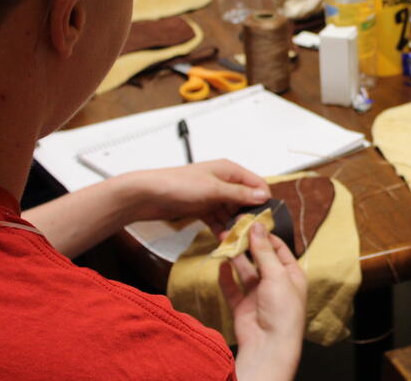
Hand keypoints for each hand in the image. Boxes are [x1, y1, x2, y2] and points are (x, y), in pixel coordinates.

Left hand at [118, 159, 270, 233]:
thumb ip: (239, 194)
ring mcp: (212, 195)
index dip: (263, 200)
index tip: (265, 218)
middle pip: (245, 200)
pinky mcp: (201, 207)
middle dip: (247, 216)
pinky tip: (223, 239)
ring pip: (231, 212)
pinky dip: (220, 228)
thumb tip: (263, 196)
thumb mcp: (214, 189)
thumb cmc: (177, 184)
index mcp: (229, 170)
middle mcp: (223, 181)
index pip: (256, 184)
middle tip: (249, 232)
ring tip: (235, 239)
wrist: (145, 195)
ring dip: (233, 225)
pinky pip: (217, 219)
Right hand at [221, 222, 306, 380]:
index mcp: (291, 275)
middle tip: (233, 228)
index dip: (265, 235)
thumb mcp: (276, 274)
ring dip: (235, 257)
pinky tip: (221, 264)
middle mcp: (276, 283)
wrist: (269, 345)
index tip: (251, 221)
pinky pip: (232, 288)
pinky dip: (226, 277)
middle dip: (247, 244)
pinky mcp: (243, 306)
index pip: (279, 248)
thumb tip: (257, 226)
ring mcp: (258, 295)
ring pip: (245, 271)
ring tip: (223, 240)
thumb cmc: (282, 310)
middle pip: (260, 258)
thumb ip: (264, 250)